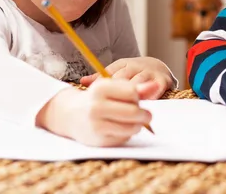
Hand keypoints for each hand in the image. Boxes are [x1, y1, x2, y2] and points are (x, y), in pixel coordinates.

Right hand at [36, 79, 157, 146]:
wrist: (71, 114)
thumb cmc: (97, 98)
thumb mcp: (112, 88)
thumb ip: (135, 88)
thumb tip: (155, 86)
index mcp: (101, 88)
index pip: (133, 92)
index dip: (138, 96)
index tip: (136, 98)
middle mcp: (96, 106)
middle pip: (134, 111)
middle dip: (144, 114)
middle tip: (145, 115)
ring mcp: (97, 125)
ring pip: (132, 127)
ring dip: (138, 125)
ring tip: (134, 121)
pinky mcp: (100, 140)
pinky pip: (125, 138)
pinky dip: (127, 134)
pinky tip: (120, 129)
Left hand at [80, 57, 173, 99]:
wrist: (158, 67)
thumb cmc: (134, 73)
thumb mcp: (118, 71)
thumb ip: (102, 78)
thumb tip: (82, 82)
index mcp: (123, 64)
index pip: (111, 74)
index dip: (103, 85)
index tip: (95, 97)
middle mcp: (136, 66)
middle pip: (124, 79)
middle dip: (117, 93)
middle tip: (108, 107)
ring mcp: (150, 72)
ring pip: (139, 83)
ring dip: (133, 96)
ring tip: (126, 109)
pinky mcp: (163, 80)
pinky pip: (156, 88)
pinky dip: (151, 96)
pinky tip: (146, 104)